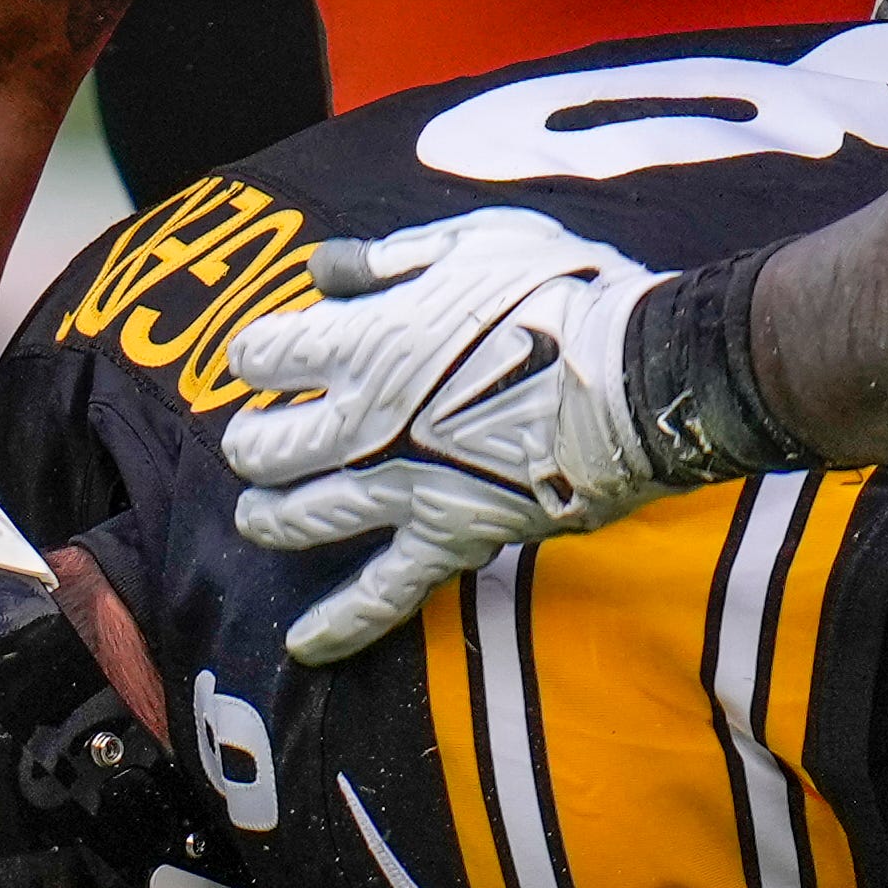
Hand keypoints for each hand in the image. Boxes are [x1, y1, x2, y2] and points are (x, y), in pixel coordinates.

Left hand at [218, 211, 674, 664]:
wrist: (636, 379)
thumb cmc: (564, 295)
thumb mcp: (478, 243)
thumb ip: (392, 259)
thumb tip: (324, 268)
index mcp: (368, 342)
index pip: (271, 354)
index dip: (257, 353)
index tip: (263, 354)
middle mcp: (365, 423)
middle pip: (269, 445)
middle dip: (251, 441)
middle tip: (254, 438)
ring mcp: (402, 488)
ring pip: (302, 517)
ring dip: (269, 519)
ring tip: (255, 516)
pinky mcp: (448, 537)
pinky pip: (383, 594)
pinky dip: (340, 623)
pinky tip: (303, 644)